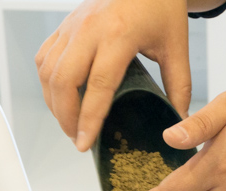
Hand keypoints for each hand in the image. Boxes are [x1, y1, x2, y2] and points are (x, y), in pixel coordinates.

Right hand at [35, 0, 191, 151]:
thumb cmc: (163, 9)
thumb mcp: (177, 49)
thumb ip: (179, 86)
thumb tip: (180, 120)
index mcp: (119, 36)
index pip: (97, 85)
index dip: (88, 118)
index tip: (84, 143)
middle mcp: (89, 29)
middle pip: (63, 81)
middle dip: (66, 117)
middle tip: (77, 140)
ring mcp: (72, 26)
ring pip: (48, 71)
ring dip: (54, 103)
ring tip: (70, 125)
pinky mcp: (65, 25)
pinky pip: (45, 58)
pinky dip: (48, 83)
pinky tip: (61, 99)